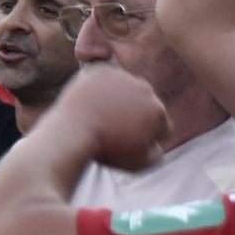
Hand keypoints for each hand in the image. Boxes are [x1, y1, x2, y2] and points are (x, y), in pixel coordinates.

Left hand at [51, 66, 169, 170]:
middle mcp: (145, 89)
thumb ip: (156, 154)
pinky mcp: (102, 71)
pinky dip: (102, 90)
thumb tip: (156, 143)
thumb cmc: (107, 149)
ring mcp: (123, 77)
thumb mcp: (139, 163)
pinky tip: (94, 103)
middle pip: (146, 104)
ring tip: (103, 116)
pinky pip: (107, 81)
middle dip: (136, 114)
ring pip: (127, 90)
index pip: (160, 124)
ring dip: (121, 99)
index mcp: (158, 111)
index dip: (147, 136)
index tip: (129, 140)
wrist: (74, 131)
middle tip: (115, 127)